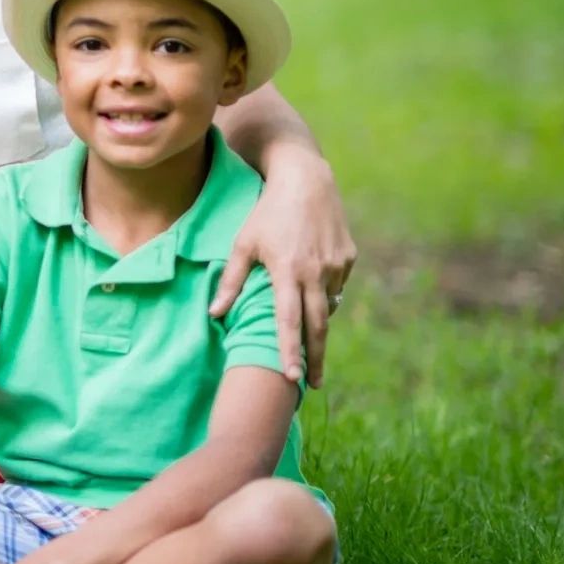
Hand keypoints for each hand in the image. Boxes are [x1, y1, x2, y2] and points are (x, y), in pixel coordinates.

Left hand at [211, 152, 354, 387]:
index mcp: (287, 271)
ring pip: (328, 306)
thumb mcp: (242, 244)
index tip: (291, 377)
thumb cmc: (265, 213)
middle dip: (315, 357)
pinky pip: (336, 286)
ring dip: (319, 326)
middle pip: (318, 325)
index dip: (290, 351)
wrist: (304, 180)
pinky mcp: (349, 257)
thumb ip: (230, 282)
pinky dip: (325, 295)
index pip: (288, 321)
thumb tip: (214, 314)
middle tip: (312, 383)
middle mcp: (316, 271)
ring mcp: (337, 265)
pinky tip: (312, 292)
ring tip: (309, 344)